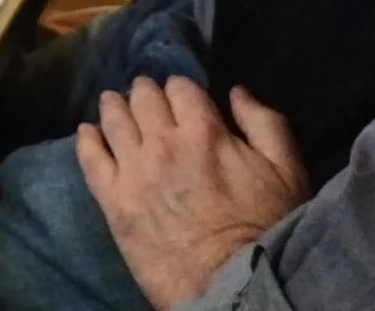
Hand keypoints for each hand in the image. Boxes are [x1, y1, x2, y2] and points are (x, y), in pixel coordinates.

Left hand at [76, 78, 308, 310]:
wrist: (233, 286)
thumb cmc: (267, 229)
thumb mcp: (287, 172)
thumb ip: (265, 123)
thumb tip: (236, 92)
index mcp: (204, 130)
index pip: (180, 87)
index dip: (181, 89)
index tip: (181, 98)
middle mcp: (162, 142)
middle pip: (143, 97)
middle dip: (146, 93)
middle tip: (146, 98)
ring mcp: (133, 170)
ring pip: (113, 119)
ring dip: (114, 106)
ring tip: (114, 104)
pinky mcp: (113, 199)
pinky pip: (89, 157)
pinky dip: (87, 138)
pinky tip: (88, 132)